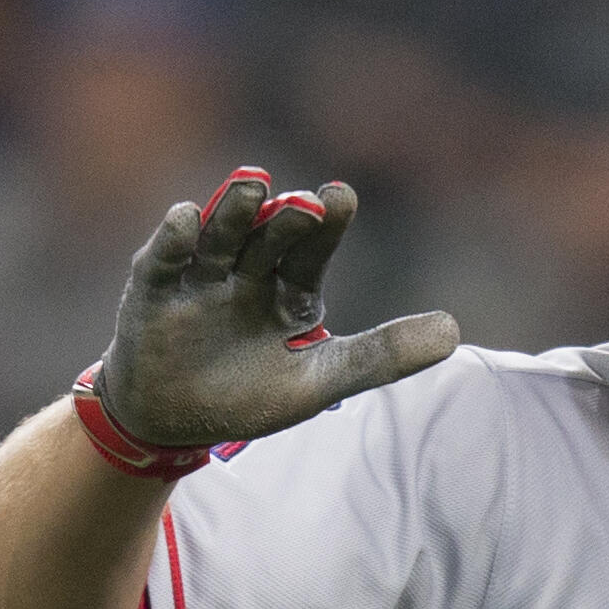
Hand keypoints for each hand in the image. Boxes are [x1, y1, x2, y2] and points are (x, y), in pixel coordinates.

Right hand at [95, 168, 460, 450]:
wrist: (172, 424)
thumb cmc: (247, 396)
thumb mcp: (320, 380)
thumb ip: (382, 356)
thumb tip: (455, 332)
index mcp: (290, 290)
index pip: (312, 249)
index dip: (326, 224)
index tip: (342, 196)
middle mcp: (247, 273)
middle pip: (269, 236)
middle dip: (286, 218)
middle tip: (306, 202)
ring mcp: (200, 278)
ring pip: (220, 236)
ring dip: (235, 211)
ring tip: (254, 185)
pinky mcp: (153, 291)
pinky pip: (164, 259)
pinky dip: (175, 239)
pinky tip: (187, 218)